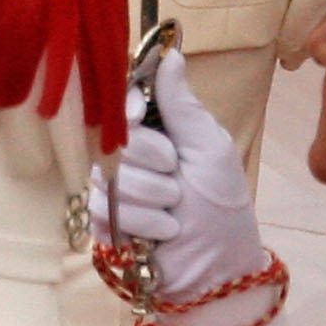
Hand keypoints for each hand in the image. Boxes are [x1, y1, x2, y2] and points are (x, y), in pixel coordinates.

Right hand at [108, 48, 267, 301]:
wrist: (217, 271)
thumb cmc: (222, 205)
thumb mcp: (210, 149)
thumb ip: (183, 105)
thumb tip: (169, 54)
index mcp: (160, 127)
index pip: (126, 99)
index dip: (131, 109)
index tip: (143, 118)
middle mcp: (132, 151)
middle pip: (116, 137)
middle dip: (155, 163)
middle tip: (179, 179)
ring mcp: (114, 185)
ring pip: (109, 174)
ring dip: (151, 198)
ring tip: (175, 212)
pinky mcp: (103, 220)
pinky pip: (103, 208)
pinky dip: (140, 223)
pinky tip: (160, 233)